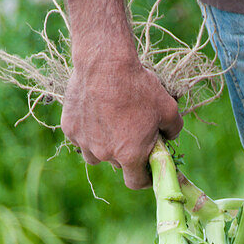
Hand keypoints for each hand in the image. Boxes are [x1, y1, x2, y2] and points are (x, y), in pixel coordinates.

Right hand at [61, 48, 182, 188]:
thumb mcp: (169, 108)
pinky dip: (88, 131)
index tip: (147, 170)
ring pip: (96, 154)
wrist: (105, 61)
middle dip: (126, 154)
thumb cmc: (139, 86)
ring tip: (112, 125)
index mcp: (130, 156)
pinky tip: (95, 112)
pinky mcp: (70, 127)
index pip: (136, 182)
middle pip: (118, 164)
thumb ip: (173, 130)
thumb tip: (169, 137)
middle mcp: (105, 154)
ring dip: (105, 147)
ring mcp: (84, 142)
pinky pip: (81, 137)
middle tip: (132, 132)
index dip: (144, 178)